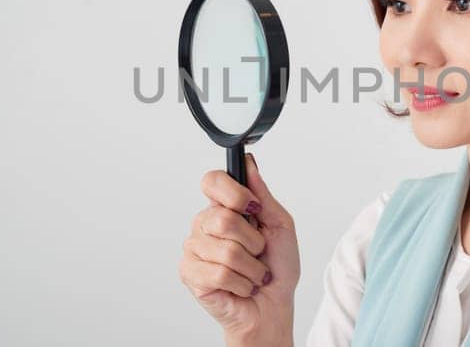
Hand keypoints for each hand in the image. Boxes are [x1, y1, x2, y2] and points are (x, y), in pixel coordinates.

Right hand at [179, 152, 299, 346]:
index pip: (213, 181)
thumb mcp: (280, 226)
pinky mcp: (189, 273)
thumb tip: (249, 164)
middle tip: (258, 252)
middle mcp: (204, 224)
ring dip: (251, 268)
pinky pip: (218, 273)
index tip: (253, 208)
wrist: (272, 306)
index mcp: (224, 208)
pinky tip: (241, 286)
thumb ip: (263, 196)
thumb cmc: (276, 267)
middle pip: (223, 218)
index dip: (233, 193)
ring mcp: (194, 248)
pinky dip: (241, 283)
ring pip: (226, 251)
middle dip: (253, 242)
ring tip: (252, 273)